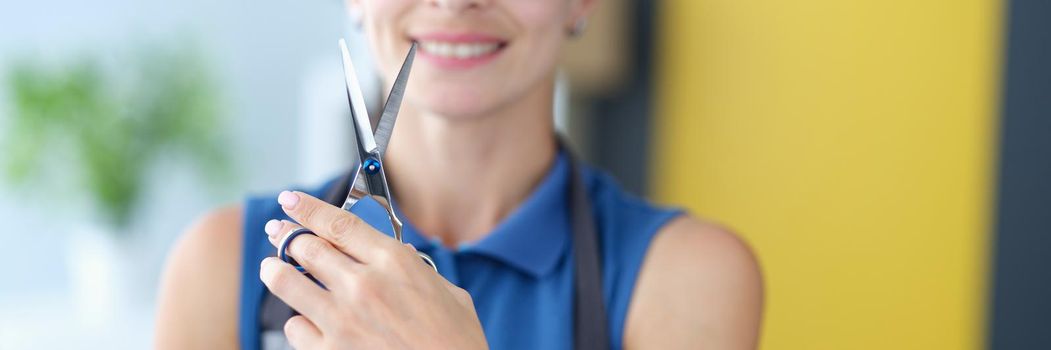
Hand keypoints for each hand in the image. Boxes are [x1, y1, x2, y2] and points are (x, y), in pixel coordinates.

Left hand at [260, 191, 488, 349]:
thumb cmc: (457, 342)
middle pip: (306, 246)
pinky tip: (305, 320)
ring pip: (287, 282)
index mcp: (394, 262)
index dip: (306, 208)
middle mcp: (364, 285)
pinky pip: (295, 328)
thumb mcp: (448, 293)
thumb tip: (399, 255)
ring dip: (275, 270)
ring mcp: (343, 320)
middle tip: (276, 231)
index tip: (290, 200)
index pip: (337, 223)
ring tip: (271, 267)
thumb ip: (416, 270)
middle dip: (286, 235)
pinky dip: (298, 322)